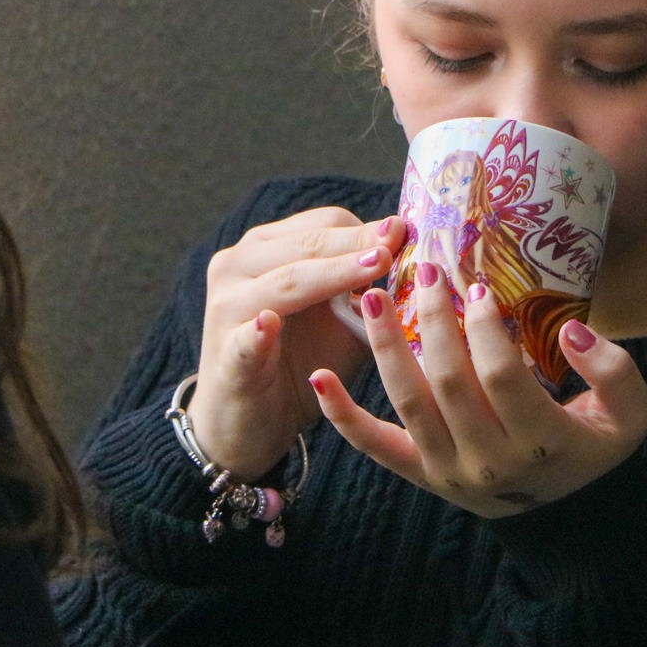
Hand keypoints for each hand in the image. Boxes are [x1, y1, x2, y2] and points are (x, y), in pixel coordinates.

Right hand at [190, 208, 404, 477]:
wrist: (248, 422)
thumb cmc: (302, 360)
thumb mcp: (341, 318)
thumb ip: (370, 289)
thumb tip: (421, 261)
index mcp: (268, 247)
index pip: (324, 224)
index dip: (367, 229)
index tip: (406, 234)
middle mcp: (239, 265)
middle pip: (307, 245)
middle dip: (356, 244)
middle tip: (397, 243)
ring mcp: (226, 308)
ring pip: (285, 282)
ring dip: (330, 275)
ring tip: (372, 267)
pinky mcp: (224, 355)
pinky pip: (244, 340)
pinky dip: (258, 333)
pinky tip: (270, 323)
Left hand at [309, 262, 646, 517]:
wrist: (567, 513)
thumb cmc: (596, 447)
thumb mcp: (631, 414)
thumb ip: (615, 371)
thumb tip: (573, 333)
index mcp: (541, 441)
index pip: (502, 377)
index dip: (486, 329)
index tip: (480, 286)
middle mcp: (489, 460)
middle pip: (447, 383)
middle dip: (431, 322)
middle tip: (423, 272)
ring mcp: (449, 471)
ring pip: (407, 403)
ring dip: (384, 348)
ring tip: (369, 297)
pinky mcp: (421, 475)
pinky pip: (375, 447)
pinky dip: (342, 416)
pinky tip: (319, 379)